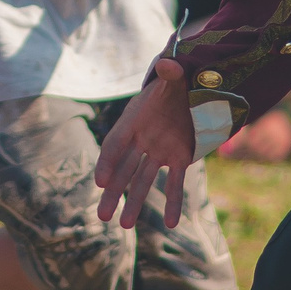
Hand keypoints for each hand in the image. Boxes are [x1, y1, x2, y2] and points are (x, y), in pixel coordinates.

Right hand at [94, 59, 196, 228]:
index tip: (100, 181)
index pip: (116, 145)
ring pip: (142, 181)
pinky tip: (171, 223)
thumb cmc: (174, 85)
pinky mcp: (179, 159)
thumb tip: (169, 63)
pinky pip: (174, 183)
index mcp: (134, 121)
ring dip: (134, 202)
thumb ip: (171, 73)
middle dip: (113, 193)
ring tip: (124, 226)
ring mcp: (159, 151)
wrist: (190, 90)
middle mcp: (142, 140)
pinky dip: (173, 202)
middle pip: (123, 170)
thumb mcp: (174, 78)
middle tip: (102, 216)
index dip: (107, 162)